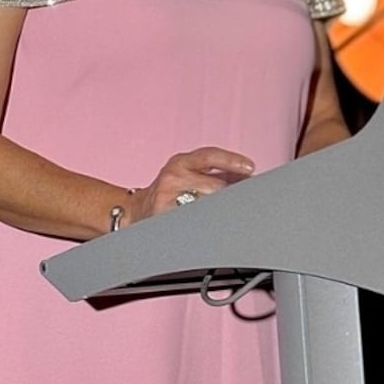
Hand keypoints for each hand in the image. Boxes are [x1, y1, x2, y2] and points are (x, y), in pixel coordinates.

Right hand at [126, 147, 254, 224]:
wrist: (134, 211)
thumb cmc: (168, 192)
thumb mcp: (187, 173)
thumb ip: (215, 172)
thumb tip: (246, 175)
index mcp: (181, 162)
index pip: (209, 156)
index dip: (231, 160)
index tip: (250, 167)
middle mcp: (173, 176)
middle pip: (215, 185)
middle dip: (232, 194)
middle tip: (244, 201)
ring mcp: (167, 198)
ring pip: (207, 205)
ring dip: (220, 212)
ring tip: (222, 216)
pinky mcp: (163, 217)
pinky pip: (193, 221)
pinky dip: (206, 224)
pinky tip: (208, 226)